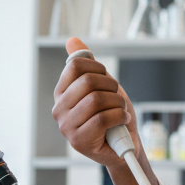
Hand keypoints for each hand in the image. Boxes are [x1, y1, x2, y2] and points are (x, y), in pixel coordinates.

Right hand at [51, 37, 138, 167]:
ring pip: (96, 100)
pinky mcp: (79, 142)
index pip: (75, 65)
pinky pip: (102, 119)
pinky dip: (119, 116)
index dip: (99, 68)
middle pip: (87, 81)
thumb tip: (72, 40)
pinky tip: (122, 120)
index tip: (108, 79)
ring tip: (121, 110)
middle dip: (111, 87)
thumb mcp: (102, 85)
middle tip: (117, 98)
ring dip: (118, 103)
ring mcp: (67, 127)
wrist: (125, 145)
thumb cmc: (113, 115)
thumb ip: (87, 64)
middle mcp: (59, 109)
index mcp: (62, 92)